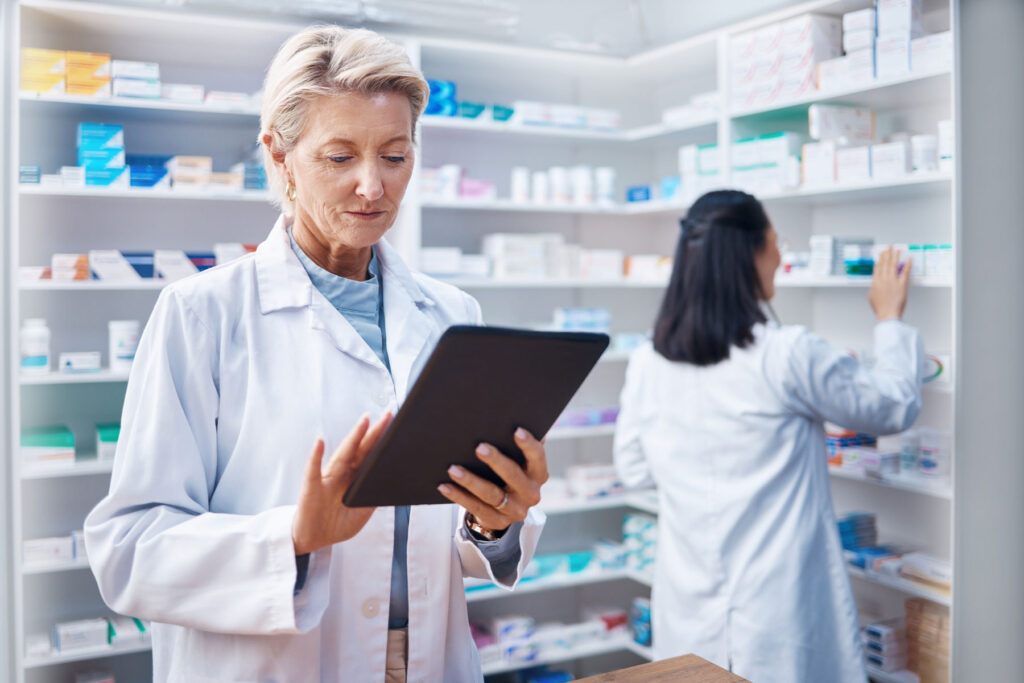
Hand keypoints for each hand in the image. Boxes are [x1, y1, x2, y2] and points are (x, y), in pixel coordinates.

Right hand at [291, 411, 391, 554]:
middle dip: (375, 431)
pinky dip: (315, 456)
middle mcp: (342, 473)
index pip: (371, 454)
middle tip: (389, 413)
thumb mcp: (362, 512)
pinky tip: (320, 442)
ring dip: (353, 437)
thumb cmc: (336, 524)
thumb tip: (392, 484)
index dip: (382, 440)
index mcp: (355, 478)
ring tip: (364, 420)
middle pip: (361, 448)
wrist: (313, 539)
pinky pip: (313, 470)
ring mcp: (327, 478)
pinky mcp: (311, 488)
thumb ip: (374, 497)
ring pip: (342, 454)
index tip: (396, 424)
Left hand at [437, 427, 548, 532]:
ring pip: (491, 494)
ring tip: (453, 469)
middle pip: (513, 476)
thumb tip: (522, 414)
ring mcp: (514, 510)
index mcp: (539, 474)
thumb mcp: (521, 461)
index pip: (537, 457)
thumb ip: (522, 444)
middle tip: (479, 447)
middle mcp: (531, 493)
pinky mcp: (497, 521)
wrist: (507, 509)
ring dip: (470, 481)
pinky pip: (475, 508)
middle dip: (496, 461)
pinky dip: (458, 496)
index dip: (528, 445)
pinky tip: (444, 486)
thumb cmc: (512, 473)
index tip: (516, 430)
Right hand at [869, 246, 911, 321]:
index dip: (880, 258)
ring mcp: (893, 281)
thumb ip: (873, 286)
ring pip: (894, 265)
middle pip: (886, 263)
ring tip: (897, 249)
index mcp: (875, 281)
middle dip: (888, 253)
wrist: (888, 314)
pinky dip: (908, 264)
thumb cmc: (880, 308)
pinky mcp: (902, 285)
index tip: (882, 253)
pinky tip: (909, 259)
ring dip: (896, 256)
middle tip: (890, 246)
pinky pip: (906, 272)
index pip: (878, 266)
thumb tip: (876, 281)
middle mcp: (884, 279)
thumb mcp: (871, 296)